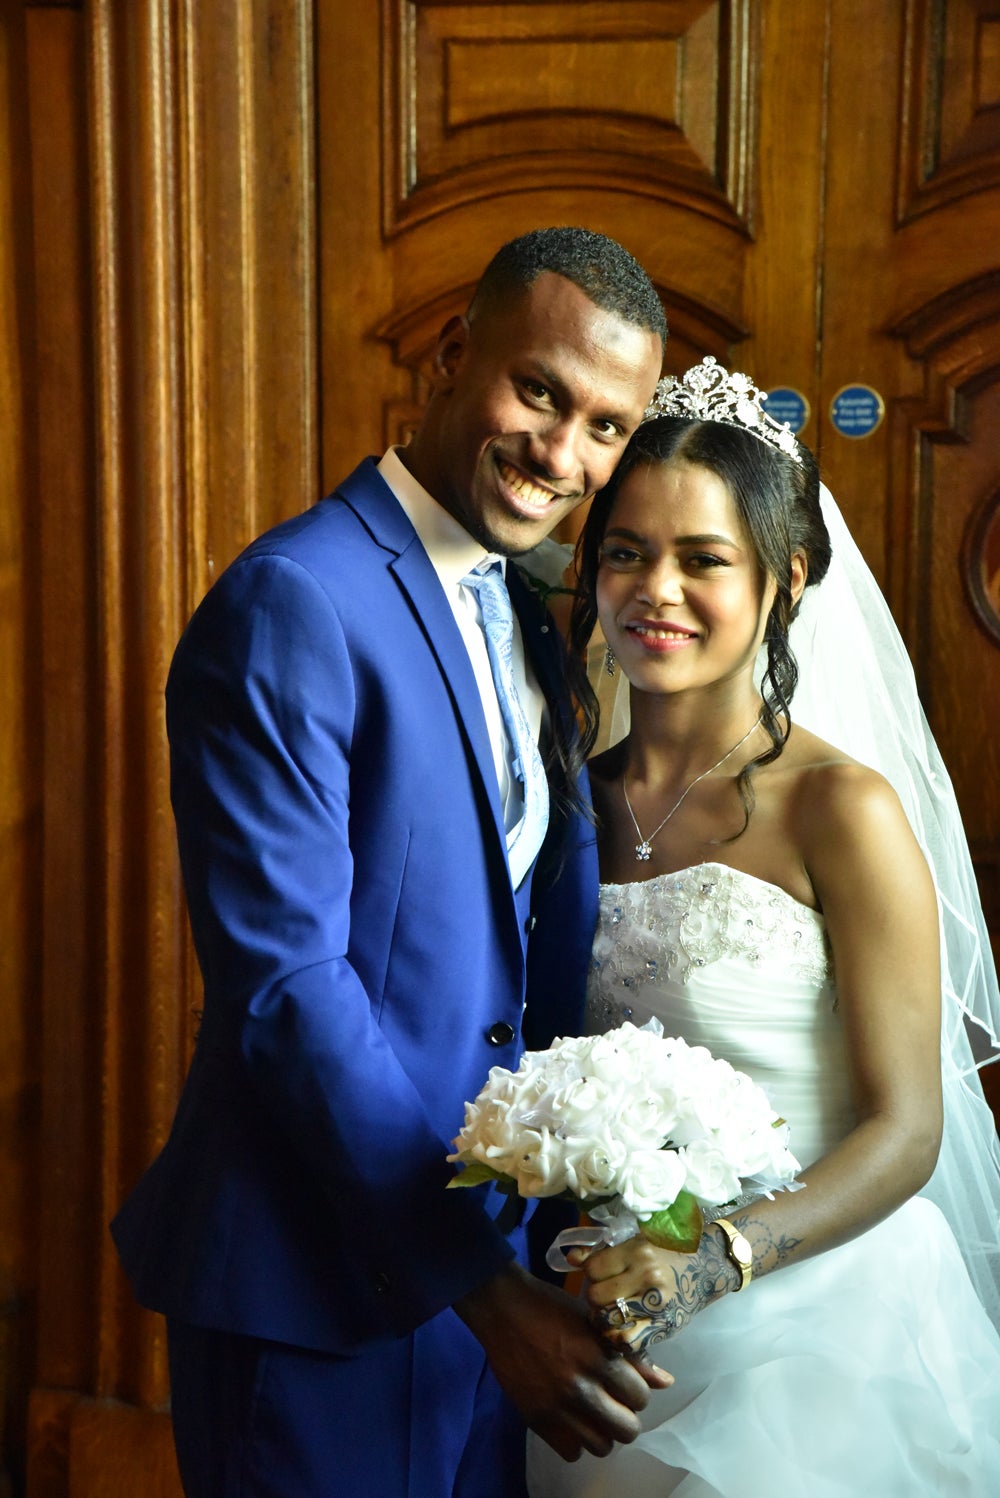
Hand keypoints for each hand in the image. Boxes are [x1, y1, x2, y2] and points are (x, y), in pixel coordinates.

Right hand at [455, 1262, 672, 1461]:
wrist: (503, 1309)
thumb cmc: (552, 1307)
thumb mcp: (595, 1322)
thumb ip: (631, 1355)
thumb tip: (666, 1382)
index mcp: (598, 1358)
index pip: (640, 1397)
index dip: (637, 1391)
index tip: (626, 1384)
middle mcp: (580, 1387)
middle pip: (626, 1429)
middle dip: (626, 1416)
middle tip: (613, 1401)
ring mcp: (556, 1407)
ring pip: (601, 1446)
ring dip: (602, 1431)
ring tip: (593, 1413)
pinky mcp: (536, 1418)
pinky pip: (570, 1452)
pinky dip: (575, 1440)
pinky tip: (571, 1419)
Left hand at [571, 1227, 735, 1356]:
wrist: (704, 1267)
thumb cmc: (664, 1251)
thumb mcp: (635, 1242)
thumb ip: (601, 1252)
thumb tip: (570, 1258)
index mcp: (637, 1251)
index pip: (593, 1269)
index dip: (590, 1272)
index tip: (599, 1273)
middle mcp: (646, 1277)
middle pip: (596, 1296)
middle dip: (595, 1297)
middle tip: (604, 1295)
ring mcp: (655, 1304)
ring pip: (608, 1321)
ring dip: (603, 1319)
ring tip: (610, 1312)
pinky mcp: (663, 1327)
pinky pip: (628, 1341)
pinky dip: (618, 1338)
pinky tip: (620, 1328)